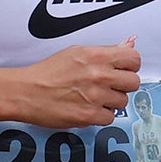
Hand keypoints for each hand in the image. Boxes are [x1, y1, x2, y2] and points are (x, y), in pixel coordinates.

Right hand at [11, 40, 142, 127]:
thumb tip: (129, 43)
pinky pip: (110, 118)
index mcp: (96, 56)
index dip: (130, 66)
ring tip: (95, 97)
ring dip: (111, 101)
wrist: (26, 92)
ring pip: (123, 101)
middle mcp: (98, 75)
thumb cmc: (47, 73)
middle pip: (133, 82)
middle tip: (110, 85)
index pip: (134, 59)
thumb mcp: (77, 52)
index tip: (123, 69)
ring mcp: (95, 96)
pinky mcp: (89, 115)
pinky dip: (101, 115)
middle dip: (123, 84)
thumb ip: (106, 50)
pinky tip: (89, 107)